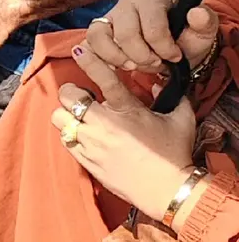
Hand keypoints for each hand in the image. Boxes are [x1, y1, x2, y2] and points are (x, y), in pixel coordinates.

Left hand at [51, 62, 194, 217]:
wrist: (165, 190)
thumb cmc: (174, 154)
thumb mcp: (181, 119)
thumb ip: (172, 96)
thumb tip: (160, 83)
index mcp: (127, 108)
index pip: (103, 77)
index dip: (88, 61)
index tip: (79, 51)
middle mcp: (104, 124)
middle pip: (67, 98)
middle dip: (70, 94)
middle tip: (80, 97)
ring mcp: (92, 144)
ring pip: (60, 120)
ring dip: (66, 116)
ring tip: (79, 118)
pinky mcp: (87, 162)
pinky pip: (66, 142)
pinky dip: (70, 136)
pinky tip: (83, 137)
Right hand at [78, 0, 218, 84]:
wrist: (174, 47)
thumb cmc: (185, 37)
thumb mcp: (202, 31)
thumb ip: (205, 21)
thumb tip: (197, 14)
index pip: (152, 27)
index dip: (164, 48)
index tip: (174, 57)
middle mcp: (127, 4)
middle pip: (125, 34)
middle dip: (142, 56)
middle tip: (156, 64)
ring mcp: (109, 17)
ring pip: (99, 37)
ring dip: (117, 58)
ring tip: (133, 66)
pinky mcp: (99, 32)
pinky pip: (88, 44)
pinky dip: (100, 58)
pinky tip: (117, 67)